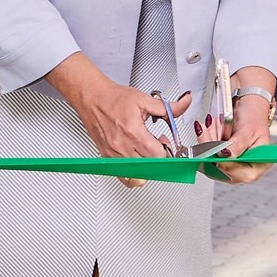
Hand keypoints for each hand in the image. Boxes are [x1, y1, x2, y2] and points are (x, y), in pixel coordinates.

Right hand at [46, 51, 182, 187]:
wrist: (92, 98)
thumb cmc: (113, 99)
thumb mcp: (144, 100)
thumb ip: (168, 107)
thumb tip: (184, 104)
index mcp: (133, 132)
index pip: (157, 155)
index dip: (166, 150)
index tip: (165, 142)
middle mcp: (122, 147)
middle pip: (149, 168)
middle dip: (158, 159)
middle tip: (157, 147)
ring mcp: (114, 155)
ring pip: (137, 178)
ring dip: (146, 170)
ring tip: (146, 156)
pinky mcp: (107, 158)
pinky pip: (123, 178)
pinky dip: (133, 176)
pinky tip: (136, 163)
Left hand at [204, 69, 276, 183]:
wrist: (249, 109)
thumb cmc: (254, 119)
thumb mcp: (248, 131)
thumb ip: (237, 146)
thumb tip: (225, 156)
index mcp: (259, 165)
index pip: (242, 174)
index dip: (227, 165)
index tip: (215, 152)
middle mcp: (246, 168)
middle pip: (224, 170)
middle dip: (212, 149)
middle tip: (205, 132)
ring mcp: (233, 165)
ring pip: (212, 162)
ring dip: (207, 143)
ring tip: (209, 126)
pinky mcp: (222, 159)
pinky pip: (209, 155)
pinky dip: (206, 142)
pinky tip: (207, 130)